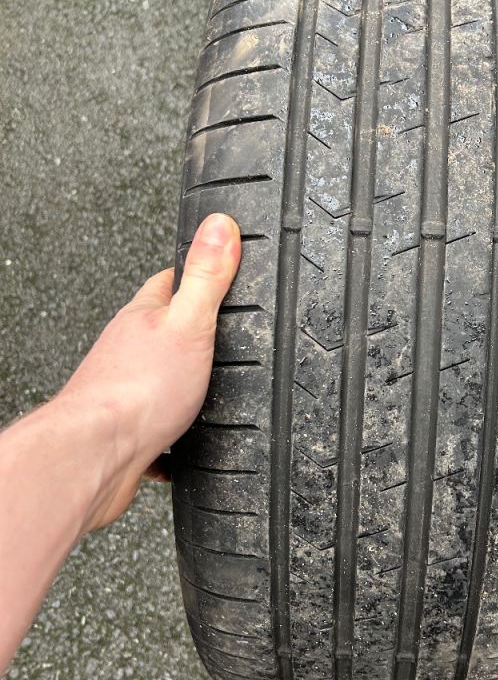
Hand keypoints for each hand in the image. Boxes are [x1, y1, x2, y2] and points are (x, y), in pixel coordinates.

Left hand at [59, 213, 240, 530]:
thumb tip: (219, 224)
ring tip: (208, 383)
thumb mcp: (188, 323)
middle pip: (162, 329)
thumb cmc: (136, 391)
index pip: (170, 281)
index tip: (213, 265)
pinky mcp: (127, 431)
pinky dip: (174, 431)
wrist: (96, 455)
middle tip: (217, 329)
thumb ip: (206, 276)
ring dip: (179, 380)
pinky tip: (189, 439)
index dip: (194, 271)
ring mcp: (124, 389)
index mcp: (144, 317)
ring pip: (156, 376)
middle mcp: (129, 349)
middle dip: (189, 329)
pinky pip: (155, 425)